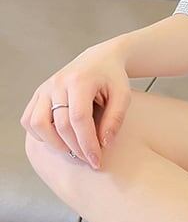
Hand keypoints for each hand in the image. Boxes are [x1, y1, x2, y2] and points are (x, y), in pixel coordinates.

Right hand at [20, 41, 130, 169]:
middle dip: (74, 148)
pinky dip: (40, 134)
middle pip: (59, 124)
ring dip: (54, 144)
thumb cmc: (113, 78)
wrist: (99, 59)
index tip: (96, 161)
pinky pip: (29, 119)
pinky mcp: (38, 94)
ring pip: (37, 123)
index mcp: (80, 81)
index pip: (78, 119)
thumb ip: (115, 118)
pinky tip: (59, 141)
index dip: (87, 143)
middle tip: (89, 161)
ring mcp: (45, 88)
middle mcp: (57, 84)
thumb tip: (104, 144)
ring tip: (74, 152)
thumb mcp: (123, 95)